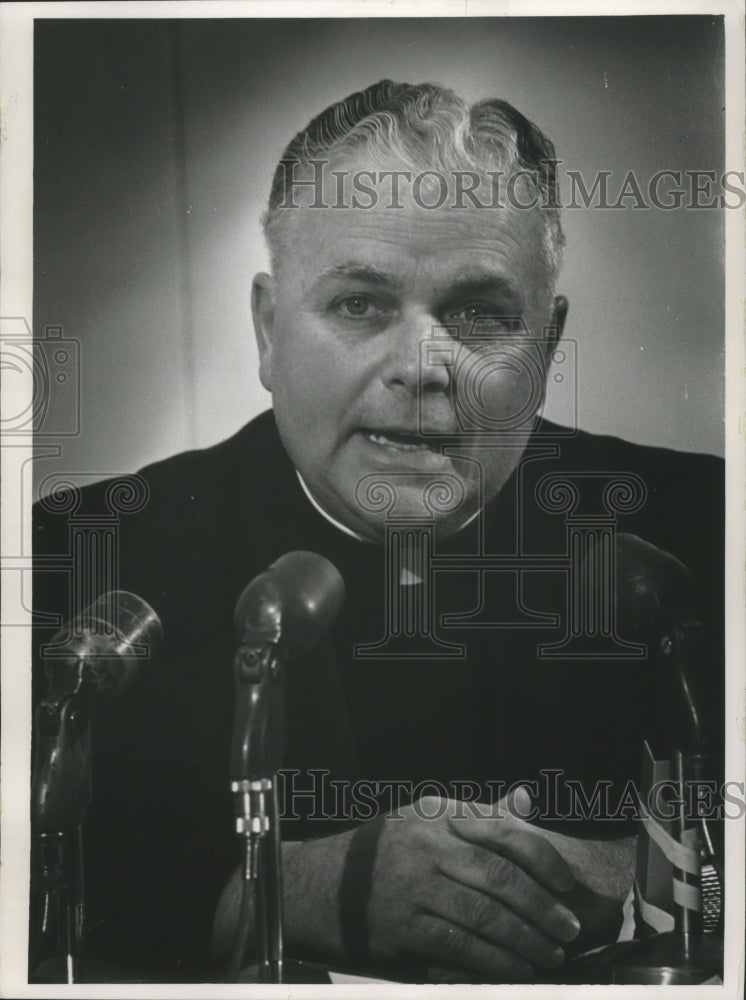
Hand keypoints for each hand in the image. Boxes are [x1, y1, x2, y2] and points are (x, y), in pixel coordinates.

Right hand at [360, 790, 580, 981]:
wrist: (319, 887)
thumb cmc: (383, 854)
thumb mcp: (425, 821)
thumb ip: (477, 816)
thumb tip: (525, 799)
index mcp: (438, 813)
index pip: (503, 828)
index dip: (543, 856)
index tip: (568, 882)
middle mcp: (426, 843)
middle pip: (499, 875)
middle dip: (542, 905)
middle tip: (570, 928)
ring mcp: (412, 885)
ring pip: (484, 915)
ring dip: (526, 939)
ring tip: (551, 954)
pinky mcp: (402, 926)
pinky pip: (460, 946)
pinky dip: (495, 961)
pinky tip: (516, 969)